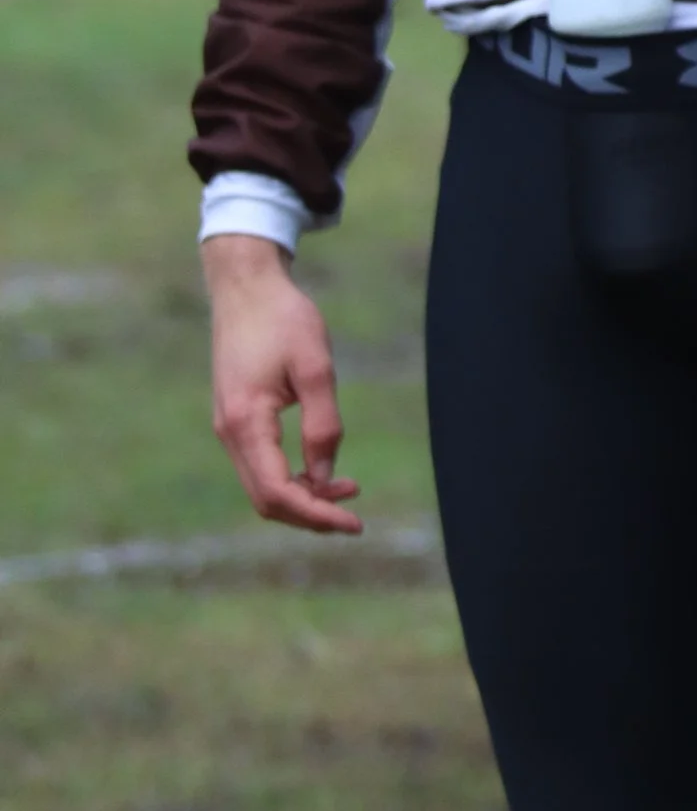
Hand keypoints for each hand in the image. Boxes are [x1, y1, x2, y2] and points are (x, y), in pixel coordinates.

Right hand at [202, 230, 361, 534]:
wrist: (245, 287)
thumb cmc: (283, 319)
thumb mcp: (315, 367)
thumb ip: (323, 425)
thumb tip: (326, 476)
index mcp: (246, 422)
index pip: (277, 492)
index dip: (316, 514)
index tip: (354, 523)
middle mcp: (229, 433)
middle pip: (266, 499)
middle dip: (310, 514)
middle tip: (354, 517)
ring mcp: (229, 428)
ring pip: (262, 486)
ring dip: (302, 497)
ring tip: (348, 491)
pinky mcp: (236, 420)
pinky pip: (261, 466)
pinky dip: (291, 478)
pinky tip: (323, 470)